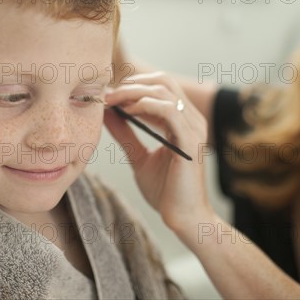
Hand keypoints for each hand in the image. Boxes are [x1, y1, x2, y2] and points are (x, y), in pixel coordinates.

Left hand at [104, 72, 213, 230]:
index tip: (107, 96)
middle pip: (163, 81)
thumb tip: (106, 114)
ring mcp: (193, 128)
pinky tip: (128, 112)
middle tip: (107, 96)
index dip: (132, 85)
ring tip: (113, 102)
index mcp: (182, 121)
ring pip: (164, 91)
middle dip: (131, 84)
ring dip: (134, 92)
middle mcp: (191, 119)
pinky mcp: (190, 141)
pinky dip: (145, 106)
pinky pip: (169, 111)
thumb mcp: (138, 157)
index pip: (160, 87)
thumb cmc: (165, 191)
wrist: (182, 219)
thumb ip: (125, 134)